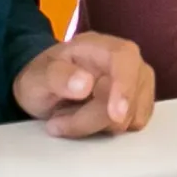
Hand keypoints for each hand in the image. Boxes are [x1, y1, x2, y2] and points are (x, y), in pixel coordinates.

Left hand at [12, 33, 155, 139]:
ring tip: (70, 119)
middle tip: (57, 122)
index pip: (124, 59)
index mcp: (101, 46)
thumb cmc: (42, 78)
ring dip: (96, 127)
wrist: (45, 88)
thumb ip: (57, 77)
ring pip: (131, 115)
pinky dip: (108, 131)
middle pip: (128, 96)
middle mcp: (126, 60)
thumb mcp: (37, 76)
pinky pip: (134, 124)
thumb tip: (85, 85)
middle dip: (90, 118)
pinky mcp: (139, 102)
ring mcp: (137, 80)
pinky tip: (90, 124)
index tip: (116, 114)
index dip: (125, 86)